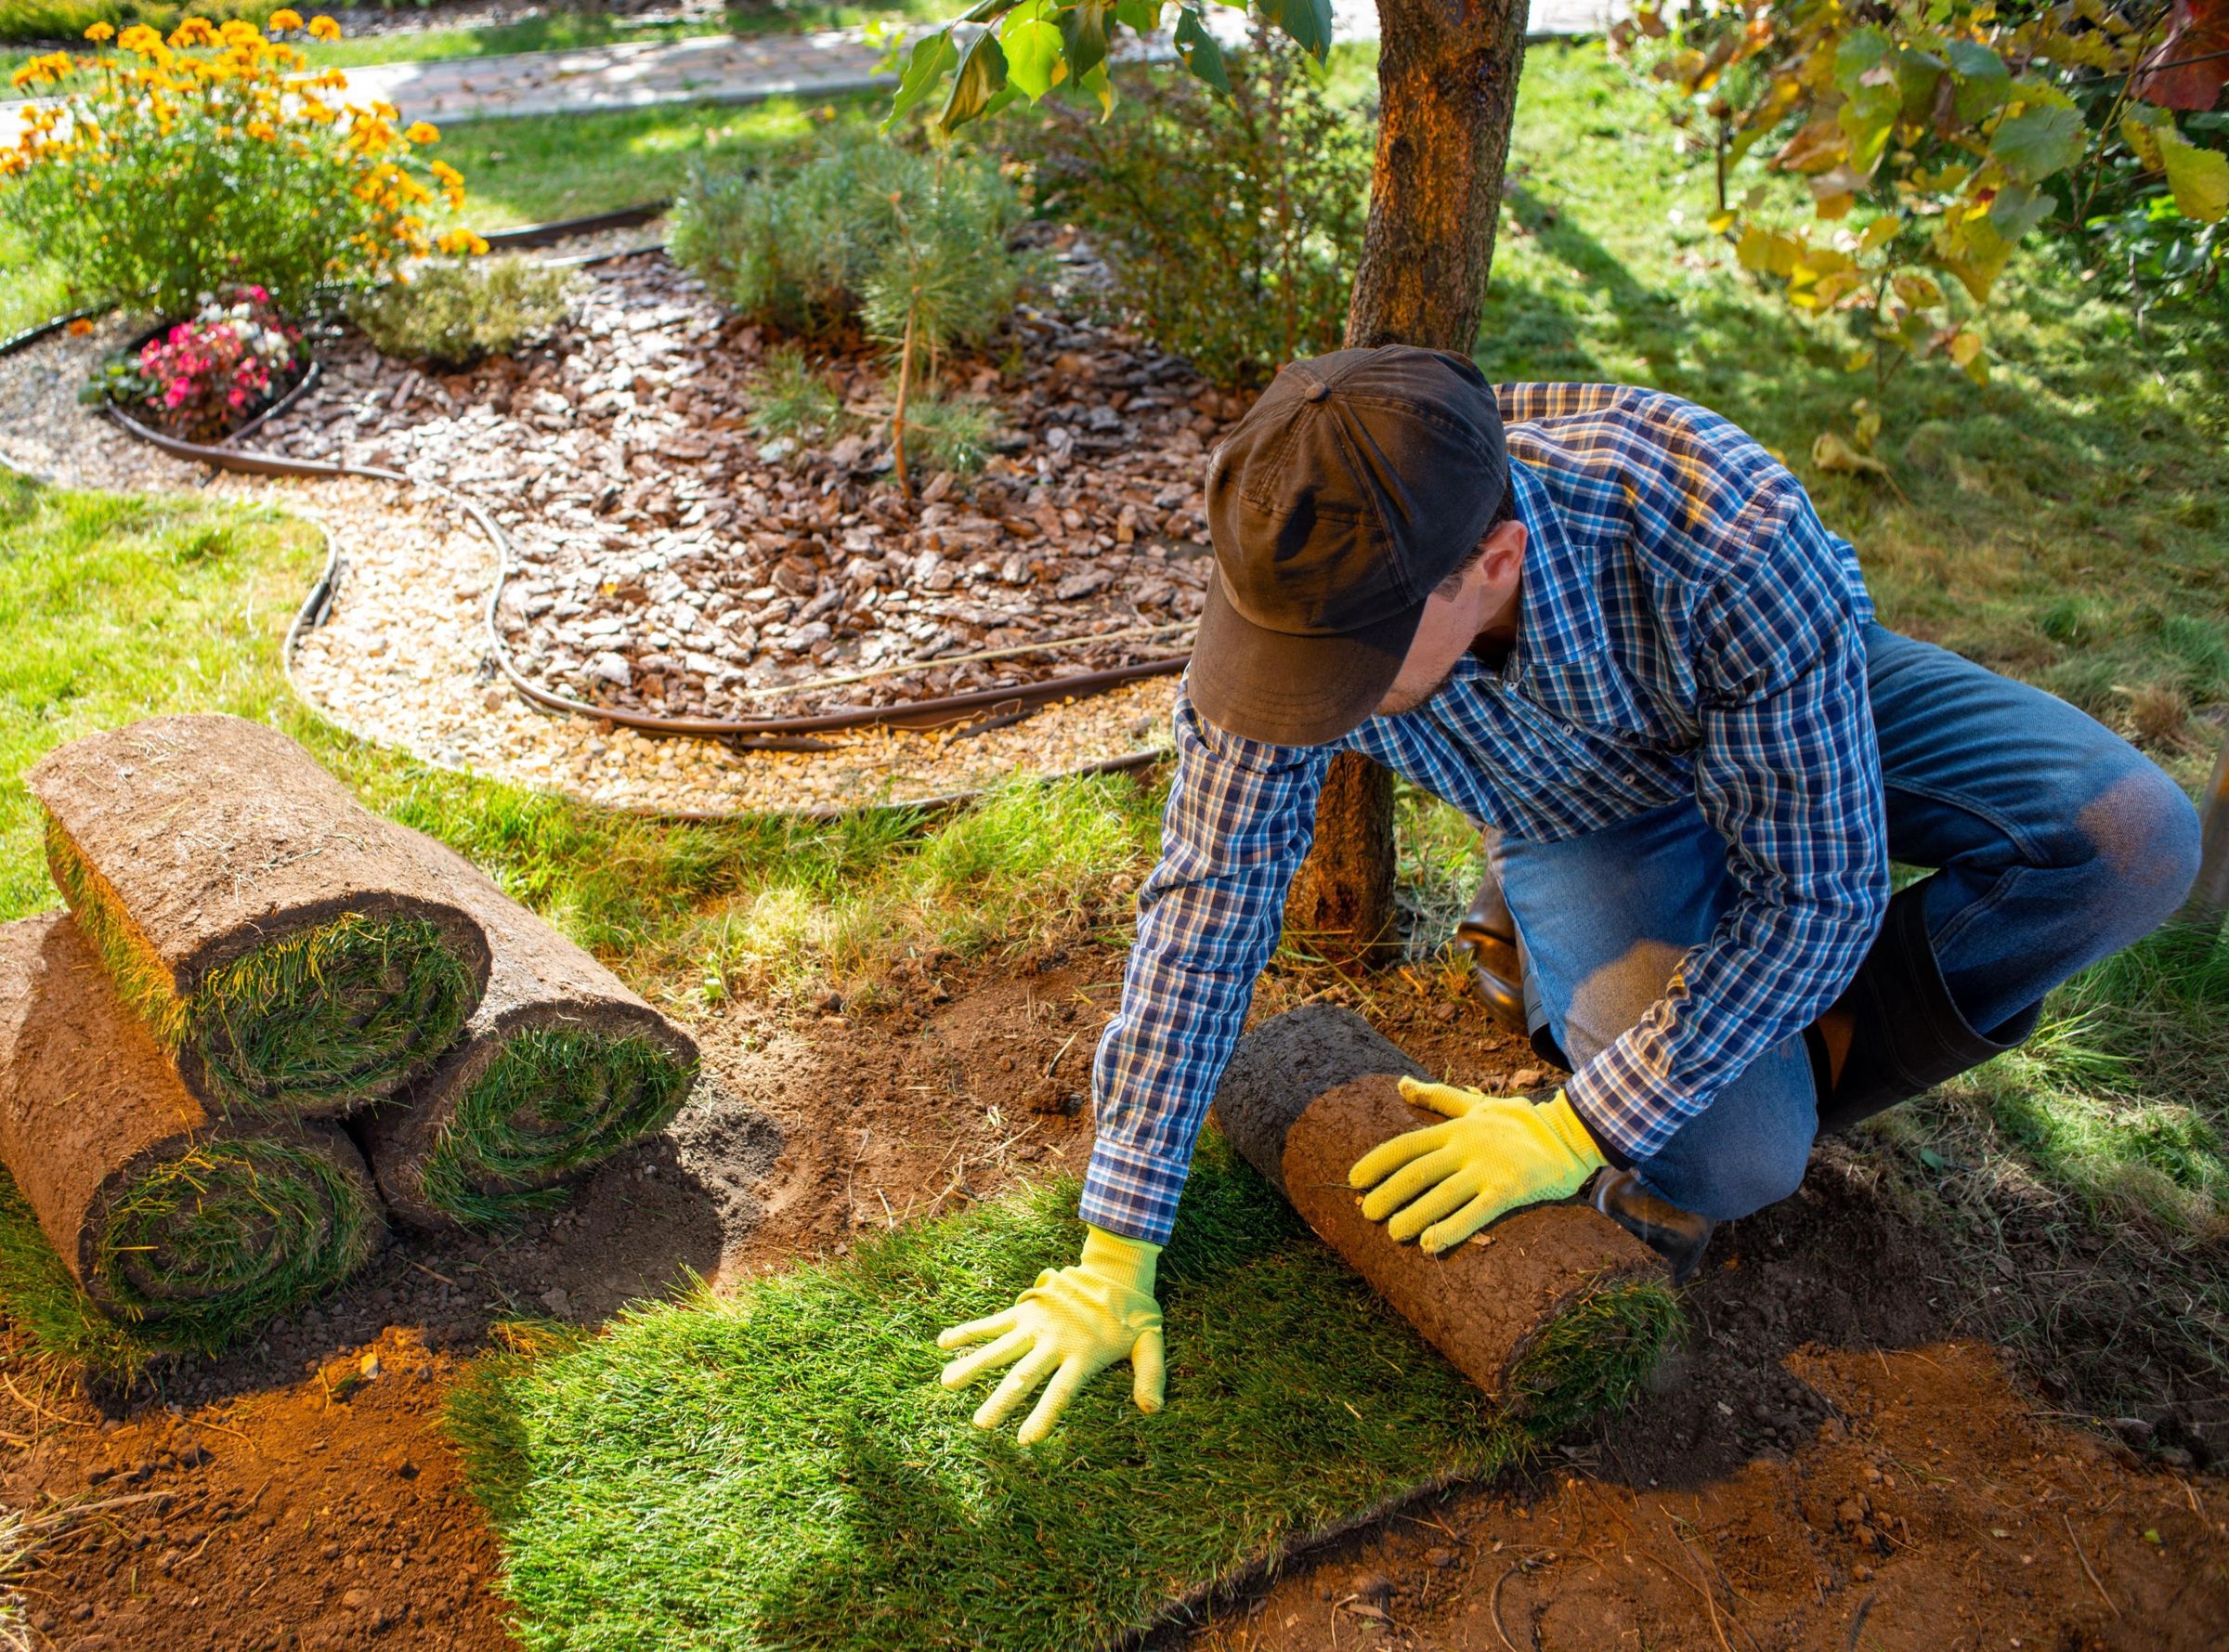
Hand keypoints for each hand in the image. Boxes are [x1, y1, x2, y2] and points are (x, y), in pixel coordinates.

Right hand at [936, 1224, 1165, 1445]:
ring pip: (1001, 1348)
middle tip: (980, 1424)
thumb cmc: (1134, 1313)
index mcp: (1083, 1355)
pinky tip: (944, 1343)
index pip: (1061, 1393)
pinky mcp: (1027, 1309)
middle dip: (1001, 1400)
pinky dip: (969, 1331)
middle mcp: (1056, 1341)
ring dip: (974, 1365)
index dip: (1043, 1416)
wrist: (1117, 1268)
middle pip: (1024, 1375)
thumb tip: (1153, 1411)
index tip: (1024, 1440)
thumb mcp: (1151, 1343)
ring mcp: (1038, 1323)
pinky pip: (994, 1322)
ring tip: (947, 1382)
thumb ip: (1150, 1376)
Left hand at [1348, 1076, 1605, 1253]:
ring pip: (1441, 1195)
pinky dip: (1451, 1228)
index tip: (1355, 1180)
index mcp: (1456, 1128)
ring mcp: (1488, 1168)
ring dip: (1413, 1215)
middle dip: (1388, 1193)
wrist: (1572, 1133)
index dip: (1378, 1162)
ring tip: (1393, 1233)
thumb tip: (1401, 1084)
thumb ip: (1438, 1097)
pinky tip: (1430, 1245)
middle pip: (1417, 1172)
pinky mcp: (1510, 1189)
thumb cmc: (1520, 1121)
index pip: (1407, 1145)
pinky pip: (1475, 1212)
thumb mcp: (1475, 1104)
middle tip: (1367, 1214)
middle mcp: (1466, 1146)